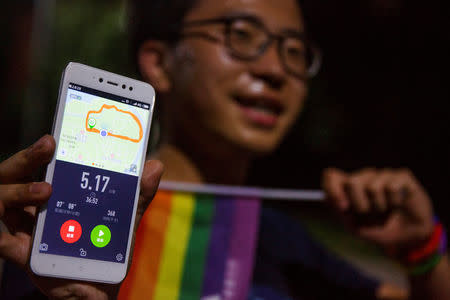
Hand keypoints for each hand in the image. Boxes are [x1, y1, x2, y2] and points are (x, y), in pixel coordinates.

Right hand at [0, 135, 163, 298]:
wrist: (98, 286)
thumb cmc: (107, 246)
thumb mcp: (125, 218)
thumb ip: (138, 194)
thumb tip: (156, 166)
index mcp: (58, 190)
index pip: (42, 163)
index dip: (41, 149)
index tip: (54, 136)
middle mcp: (36, 204)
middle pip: (16, 174)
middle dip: (26, 158)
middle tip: (47, 146)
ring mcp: (27, 227)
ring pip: (4, 201)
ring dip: (19, 192)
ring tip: (46, 191)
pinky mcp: (23, 252)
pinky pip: (4, 243)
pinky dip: (6, 241)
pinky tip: (18, 242)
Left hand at [322, 168, 433, 253]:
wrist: (408, 237)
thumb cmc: (379, 229)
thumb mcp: (357, 227)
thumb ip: (341, 213)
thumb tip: (331, 199)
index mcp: (347, 188)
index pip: (331, 176)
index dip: (332, 188)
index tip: (342, 207)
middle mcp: (363, 177)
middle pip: (352, 181)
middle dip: (360, 205)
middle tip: (369, 215)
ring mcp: (382, 175)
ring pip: (373, 186)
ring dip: (379, 207)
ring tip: (385, 212)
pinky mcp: (401, 176)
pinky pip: (392, 187)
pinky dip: (395, 202)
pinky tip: (398, 204)